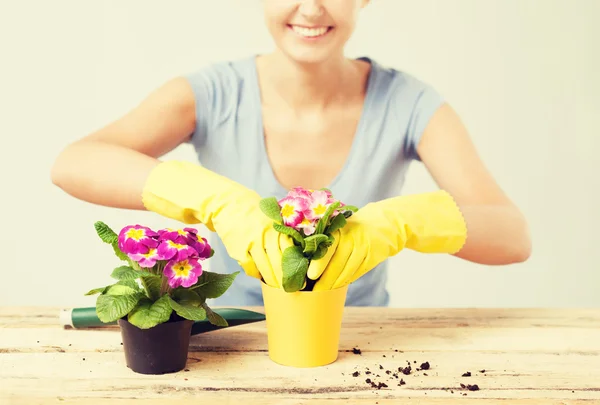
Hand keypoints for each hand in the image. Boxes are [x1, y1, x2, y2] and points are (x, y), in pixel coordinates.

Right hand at [141, 160, 293, 287]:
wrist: (227, 204)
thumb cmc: (253, 212)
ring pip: (265, 267)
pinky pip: (249, 267)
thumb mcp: (272, 217)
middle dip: (285, 278)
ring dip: (271, 279)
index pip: (290, 251)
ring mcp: (252, 242)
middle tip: (289, 287)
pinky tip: (258, 275)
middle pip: (279, 262)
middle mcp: (267, 234)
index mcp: (278, 226)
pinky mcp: (238, 248)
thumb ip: (283, 232)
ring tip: (275, 286)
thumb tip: (296, 253)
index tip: (300, 278)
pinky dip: (255, 273)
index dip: (295, 266)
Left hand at [308, 190, 467, 290]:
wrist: (388, 222)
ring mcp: (365, 247)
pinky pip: (358, 272)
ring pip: (347, 270)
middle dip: (324, 280)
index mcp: (340, 229)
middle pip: (336, 263)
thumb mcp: (343, 226)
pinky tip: (339, 285)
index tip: (309, 276)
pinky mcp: (375, 256)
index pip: (327, 248)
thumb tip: (309, 262)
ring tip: (324, 292)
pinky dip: (348, 279)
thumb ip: (329, 240)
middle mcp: (352, 237)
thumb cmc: (357, 227)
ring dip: (335, 283)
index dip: (318, 264)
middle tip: (313, 291)